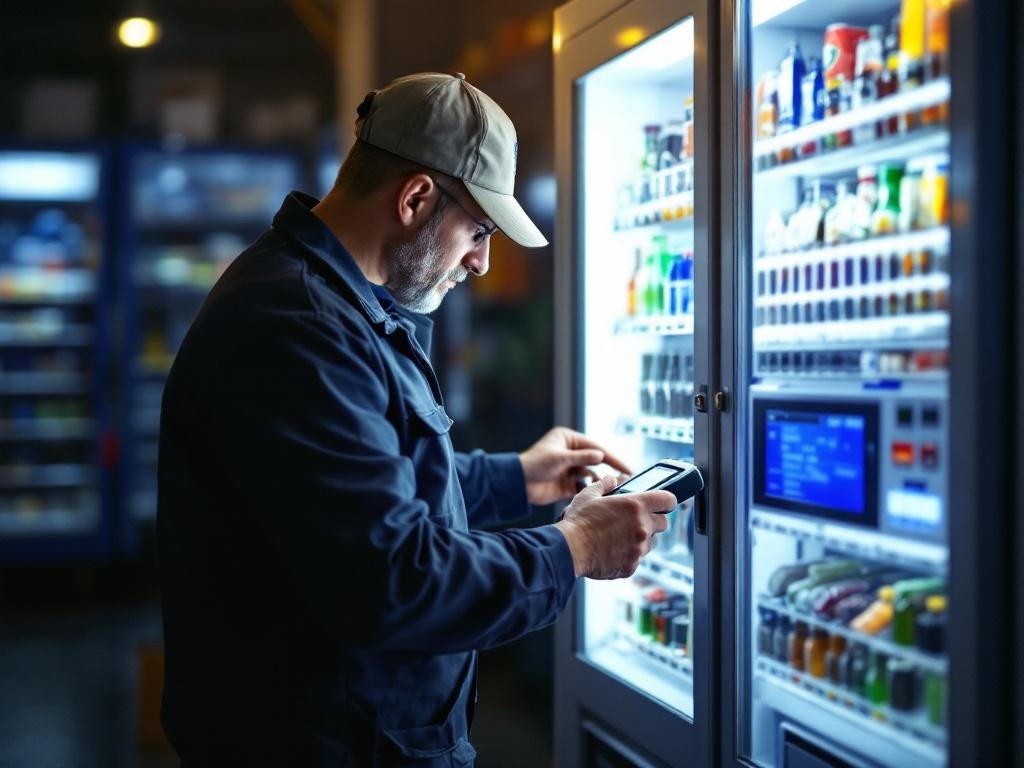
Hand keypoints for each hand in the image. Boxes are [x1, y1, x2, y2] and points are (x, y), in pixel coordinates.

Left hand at [519, 427, 630, 504]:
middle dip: (608, 470)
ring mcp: (569, 469)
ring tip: (608, 488)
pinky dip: (589, 490)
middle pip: (595, 461)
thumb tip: (601, 455)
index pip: (595, 448)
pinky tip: (595, 495)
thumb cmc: (534, 465)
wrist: (517, 484)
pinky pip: (582, 486)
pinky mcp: (566, 484)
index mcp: (568, 440)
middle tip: (625, 479)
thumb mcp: (560, 458)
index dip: (612, 458)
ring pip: (590, 474)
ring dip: (598, 481)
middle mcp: (570, 453)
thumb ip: (582, 457)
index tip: (626, 467)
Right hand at [554, 476, 675, 578]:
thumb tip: (611, 480)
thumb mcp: (589, 495)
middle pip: (663, 523)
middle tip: (634, 521)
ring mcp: (638, 548)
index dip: (666, 501)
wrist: (570, 549)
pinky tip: (613, 550)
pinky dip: (629, 555)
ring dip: (641, 539)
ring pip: (651, 543)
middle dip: (653, 521)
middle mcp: (642, 526)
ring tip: (620, 537)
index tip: (662, 504)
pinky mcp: (632, 565)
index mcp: (635, 505)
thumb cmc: (578, 522)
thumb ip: (604, 485)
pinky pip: (638, 559)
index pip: (668, 500)